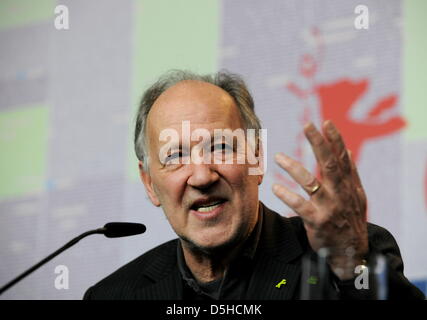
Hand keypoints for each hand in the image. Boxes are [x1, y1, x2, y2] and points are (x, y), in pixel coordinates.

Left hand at [273, 120, 367, 279]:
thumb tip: (347, 151)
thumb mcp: (357, 197)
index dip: (335, 140)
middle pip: (329, 164)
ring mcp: (328, 207)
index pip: (342, 158)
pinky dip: (287, 195)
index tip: (326, 122)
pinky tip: (275, 187)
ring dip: (293, 168)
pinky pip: (299, 206)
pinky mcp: (317, 222)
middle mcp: (339, 193)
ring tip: (277, 157)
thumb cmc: (351, 220)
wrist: (351, 252)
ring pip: (310, 183)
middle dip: (318, 143)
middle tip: (307, 125)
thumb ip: (350, 174)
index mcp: (348, 185)